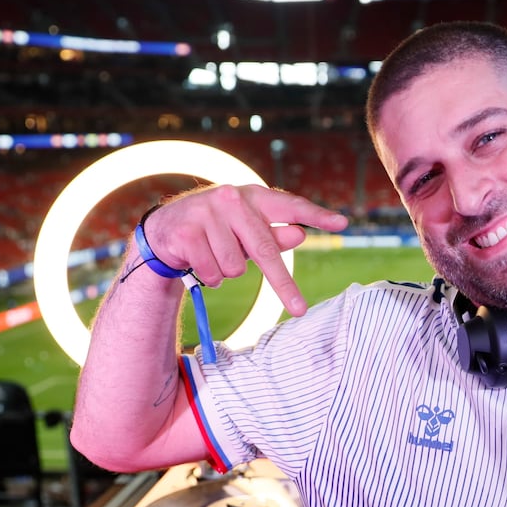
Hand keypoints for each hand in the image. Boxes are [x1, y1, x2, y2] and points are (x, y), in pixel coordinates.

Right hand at [139, 184, 348, 315]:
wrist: (164, 231)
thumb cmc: (217, 232)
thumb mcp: (246, 233)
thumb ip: (272, 236)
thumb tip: (299, 235)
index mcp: (252, 196)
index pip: (290, 205)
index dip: (316, 215)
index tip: (342, 223)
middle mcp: (231, 198)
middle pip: (265, 249)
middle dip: (283, 284)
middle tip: (300, 310)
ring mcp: (207, 213)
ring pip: (235, 268)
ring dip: (226, 273)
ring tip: (213, 257)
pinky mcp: (187, 231)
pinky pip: (212, 273)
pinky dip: (208, 276)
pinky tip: (196, 260)